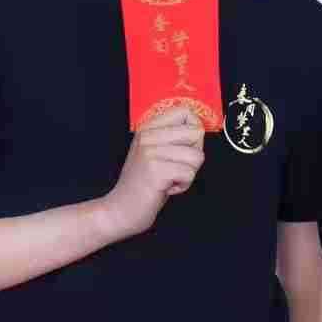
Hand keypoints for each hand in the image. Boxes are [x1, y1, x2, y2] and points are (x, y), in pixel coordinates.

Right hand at [99, 107, 204, 242]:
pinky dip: (183, 186)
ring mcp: (150, 152)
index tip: (183, 147)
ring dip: (187, 173)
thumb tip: (200, 127)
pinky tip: (166, 188)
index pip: (185, 112)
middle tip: (174, 167)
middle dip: (193, 155)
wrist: (120, 210)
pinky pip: (189, 174)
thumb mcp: (154, 151)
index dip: (193, 131)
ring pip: (196, 156)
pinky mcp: (156, 171)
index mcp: (148, 127)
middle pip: (196, 133)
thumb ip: (173, 136)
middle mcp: (148, 135)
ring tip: (168, 178)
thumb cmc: (143, 183)